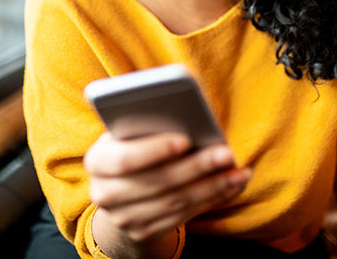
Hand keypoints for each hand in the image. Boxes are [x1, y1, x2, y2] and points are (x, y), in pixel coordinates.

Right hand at [84, 132, 250, 251]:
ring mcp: (123, 217)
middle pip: (157, 182)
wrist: (120, 185)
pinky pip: (182, 218)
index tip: (185, 139)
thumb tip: (187, 104)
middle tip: (226, 153)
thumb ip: (148, 119)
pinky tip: (231, 185)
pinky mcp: (142, 232)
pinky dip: (210, 200)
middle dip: (196, 168)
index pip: (125, 159)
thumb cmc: (133, 141)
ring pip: (174, 203)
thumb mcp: (131, 128)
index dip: (155, 150)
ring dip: (212, 187)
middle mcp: (104, 193)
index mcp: (97, 160)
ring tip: (239, 172)